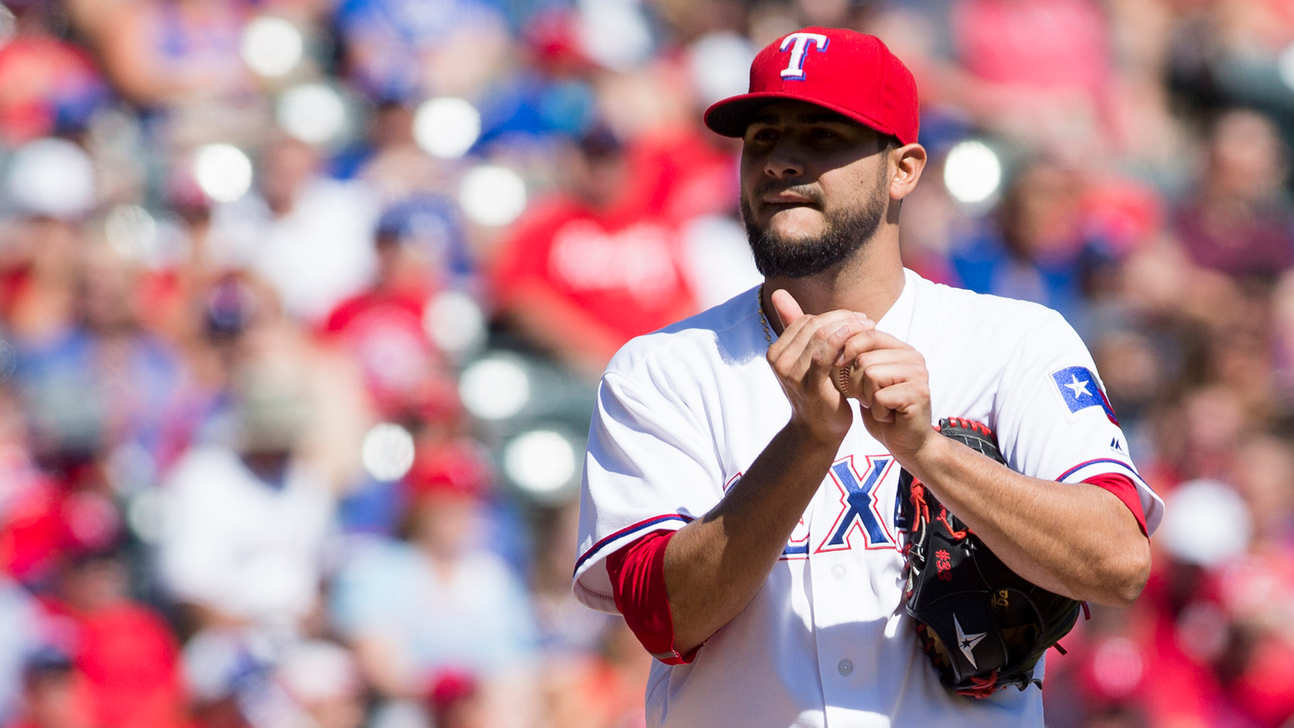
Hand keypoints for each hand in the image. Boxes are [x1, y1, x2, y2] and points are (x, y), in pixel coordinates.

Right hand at [768, 290, 873, 445]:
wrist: (818, 430)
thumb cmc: (816, 391)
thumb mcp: (804, 358)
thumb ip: (793, 325)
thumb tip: (778, 292)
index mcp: (775, 352)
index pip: (805, 320)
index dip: (832, 315)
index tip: (855, 317)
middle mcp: (779, 361)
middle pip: (814, 325)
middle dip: (843, 318)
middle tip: (866, 320)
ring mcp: (792, 374)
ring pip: (821, 335)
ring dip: (849, 326)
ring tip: (869, 327)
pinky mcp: (810, 385)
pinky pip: (827, 355)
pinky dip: (844, 341)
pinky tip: (862, 337)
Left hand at [836, 328, 933, 462]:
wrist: (906, 442)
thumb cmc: (883, 410)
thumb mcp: (866, 380)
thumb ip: (857, 359)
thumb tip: (831, 340)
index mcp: (901, 349)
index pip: (869, 335)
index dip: (847, 347)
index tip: (837, 364)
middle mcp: (913, 357)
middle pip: (865, 358)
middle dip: (856, 383)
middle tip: (870, 398)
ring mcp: (918, 374)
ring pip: (871, 374)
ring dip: (867, 397)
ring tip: (880, 406)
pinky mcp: (918, 393)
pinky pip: (880, 397)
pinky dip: (877, 412)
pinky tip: (888, 416)